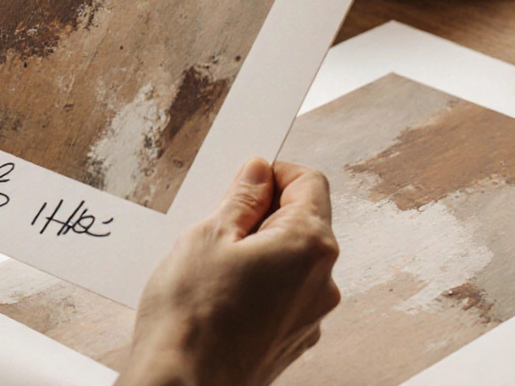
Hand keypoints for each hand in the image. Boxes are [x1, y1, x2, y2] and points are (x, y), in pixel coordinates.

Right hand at [116, 159, 340, 385]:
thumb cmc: (193, 318)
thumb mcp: (208, 236)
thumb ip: (241, 198)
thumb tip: (258, 173)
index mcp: (309, 246)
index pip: (309, 182)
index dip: (272, 174)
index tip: (242, 182)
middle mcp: (322, 281)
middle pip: (303, 222)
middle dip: (261, 214)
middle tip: (216, 225)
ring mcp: (309, 316)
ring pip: (289, 261)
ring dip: (257, 251)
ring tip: (211, 266)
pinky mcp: (291, 340)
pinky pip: (281, 295)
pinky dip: (257, 284)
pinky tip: (218, 295)